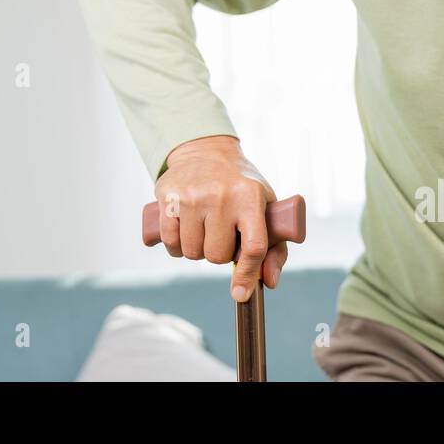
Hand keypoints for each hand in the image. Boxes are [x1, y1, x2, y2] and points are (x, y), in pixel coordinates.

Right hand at [153, 134, 286, 302]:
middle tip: (221, 235)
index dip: (247, 275)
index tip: (240, 293)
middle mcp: (221, 196)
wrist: (206, 150)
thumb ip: (275, 248)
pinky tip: (183, 233)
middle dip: (218, 253)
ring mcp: (192, 196)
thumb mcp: (265, 207)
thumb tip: (267, 282)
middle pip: (217, 255)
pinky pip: (170, 242)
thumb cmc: (241, 186)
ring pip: (191, 253)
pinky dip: (176, 247)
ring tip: (203, 231)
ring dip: (196, 251)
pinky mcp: (169, 197)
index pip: (253, 247)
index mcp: (251, 198)